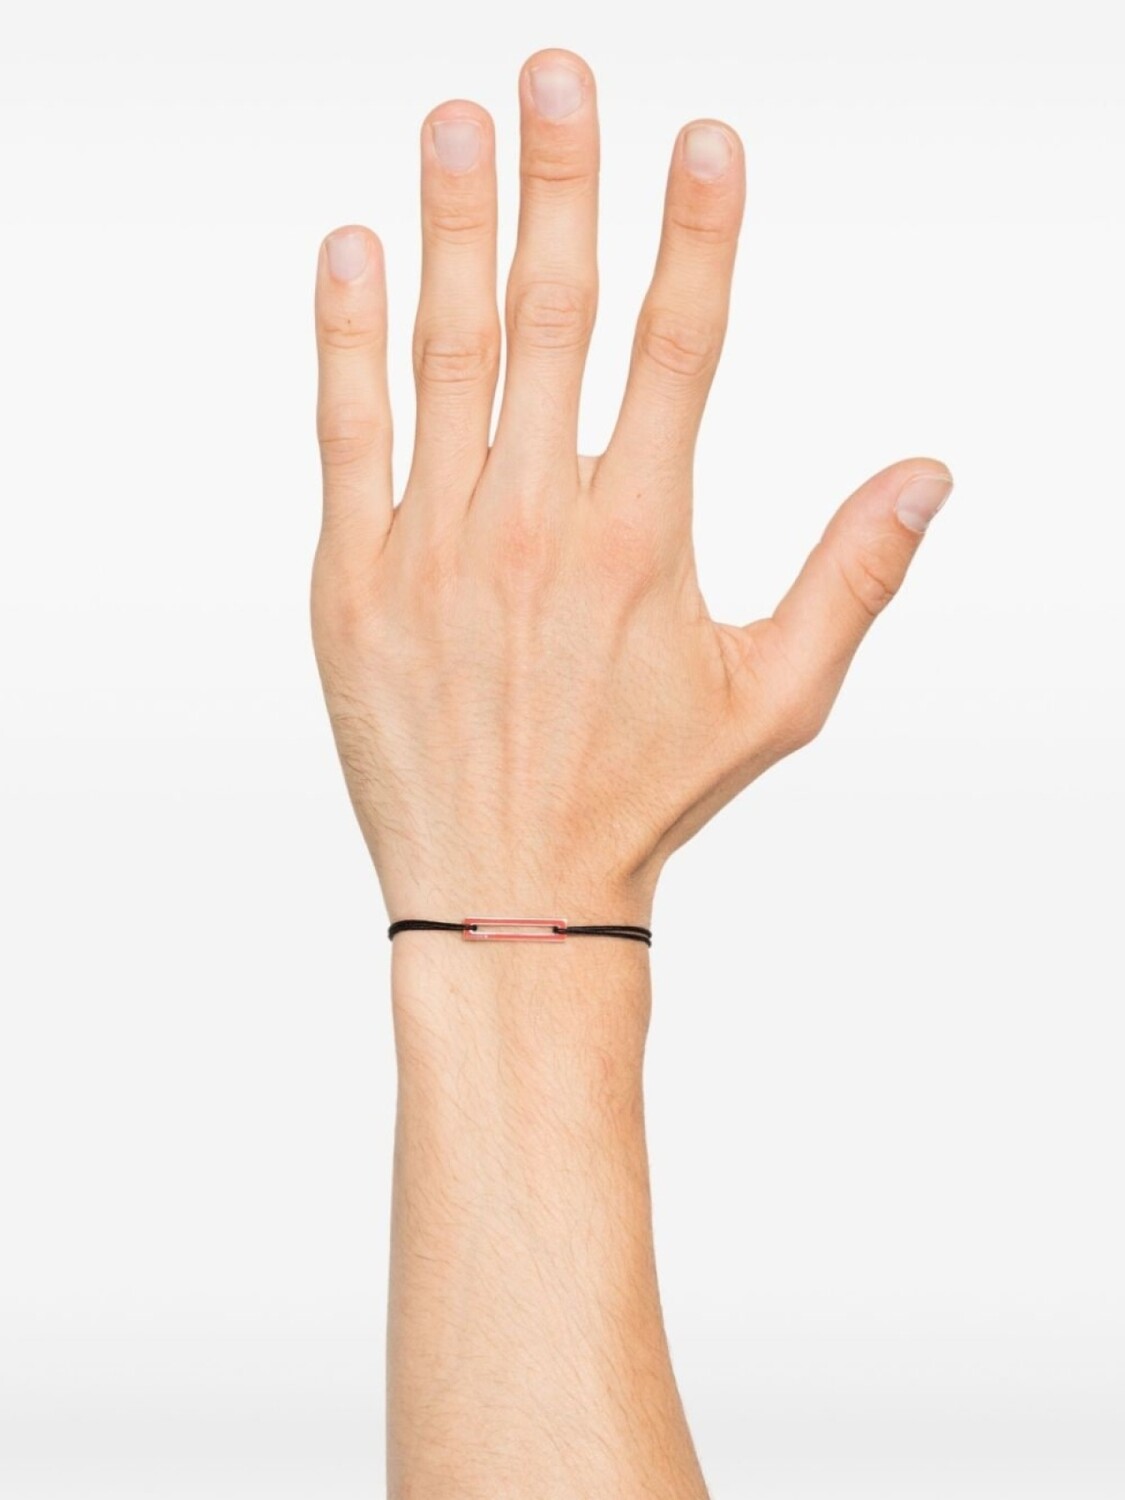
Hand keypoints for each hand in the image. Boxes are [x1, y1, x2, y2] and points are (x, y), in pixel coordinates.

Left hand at [310, 48, 952, 926]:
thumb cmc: (643, 798)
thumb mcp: (776, 702)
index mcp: (641, 543)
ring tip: (456, 120)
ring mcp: (432, 551)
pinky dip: (344, 339)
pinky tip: (350, 249)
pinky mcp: (351, 584)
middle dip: (561, 183)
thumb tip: (929, 472)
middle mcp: (535, 528)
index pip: (680, 349)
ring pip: (444, 357)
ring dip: (452, 227)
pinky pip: (345, 437)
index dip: (696, 233)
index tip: (702, 137)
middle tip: (556, 72)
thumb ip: (851, 579)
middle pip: (554, 320)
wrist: (507, 891)